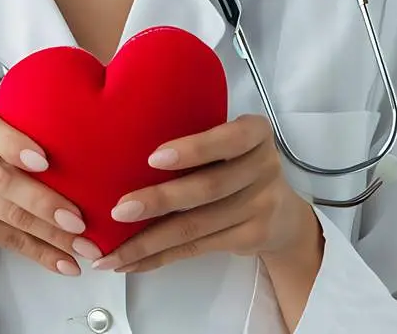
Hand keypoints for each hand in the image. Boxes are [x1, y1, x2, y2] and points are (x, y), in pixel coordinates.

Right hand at [0, 104, 102, 277]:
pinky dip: (41, 252)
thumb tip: (96, 160)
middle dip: (45, 201)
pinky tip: (64, 261)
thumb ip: (27, 139)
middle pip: (3, 180)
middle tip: (80, 219)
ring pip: (10, 214)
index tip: (45, 161)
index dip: (16, 145)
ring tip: (84, 245)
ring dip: (52, 234)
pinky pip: (8, 239)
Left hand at [91, 114, 319, 273]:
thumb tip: (120, 143)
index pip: (230, 138)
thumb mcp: (228, 142)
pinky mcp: (251, 238)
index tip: (152, 159)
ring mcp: (261, 206)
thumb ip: (196, 138)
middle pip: (208, 187)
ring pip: (197, 226)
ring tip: (112, 253)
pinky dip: (160, 257)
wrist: (284, 216)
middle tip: (118, 211)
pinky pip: (197, 248)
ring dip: (149, 241)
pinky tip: (132, 262)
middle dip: (160, 200)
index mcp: (255, 133)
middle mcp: (263, 167)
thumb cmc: (235, 164)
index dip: (193, 149)